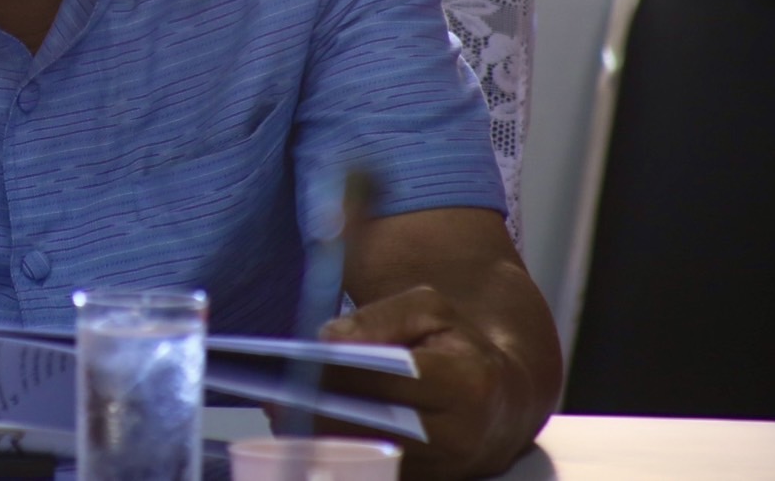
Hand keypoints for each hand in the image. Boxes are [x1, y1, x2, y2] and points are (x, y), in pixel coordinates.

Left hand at [271, 285, 529, 480]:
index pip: (393, 379)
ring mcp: (444, 471)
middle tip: (275, 398)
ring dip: (320, 439)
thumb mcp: (428, 310)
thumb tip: (327, 342)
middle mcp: (460, 436)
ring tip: (279, 415)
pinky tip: (301, 434)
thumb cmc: (455, 344)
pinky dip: (335, 454)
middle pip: (377, 427)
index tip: (300, 365)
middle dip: (322, 413)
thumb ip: (378, 319)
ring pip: (370, 458)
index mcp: (466, 382)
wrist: (498, 402)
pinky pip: (372, 473)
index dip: (344, 374)